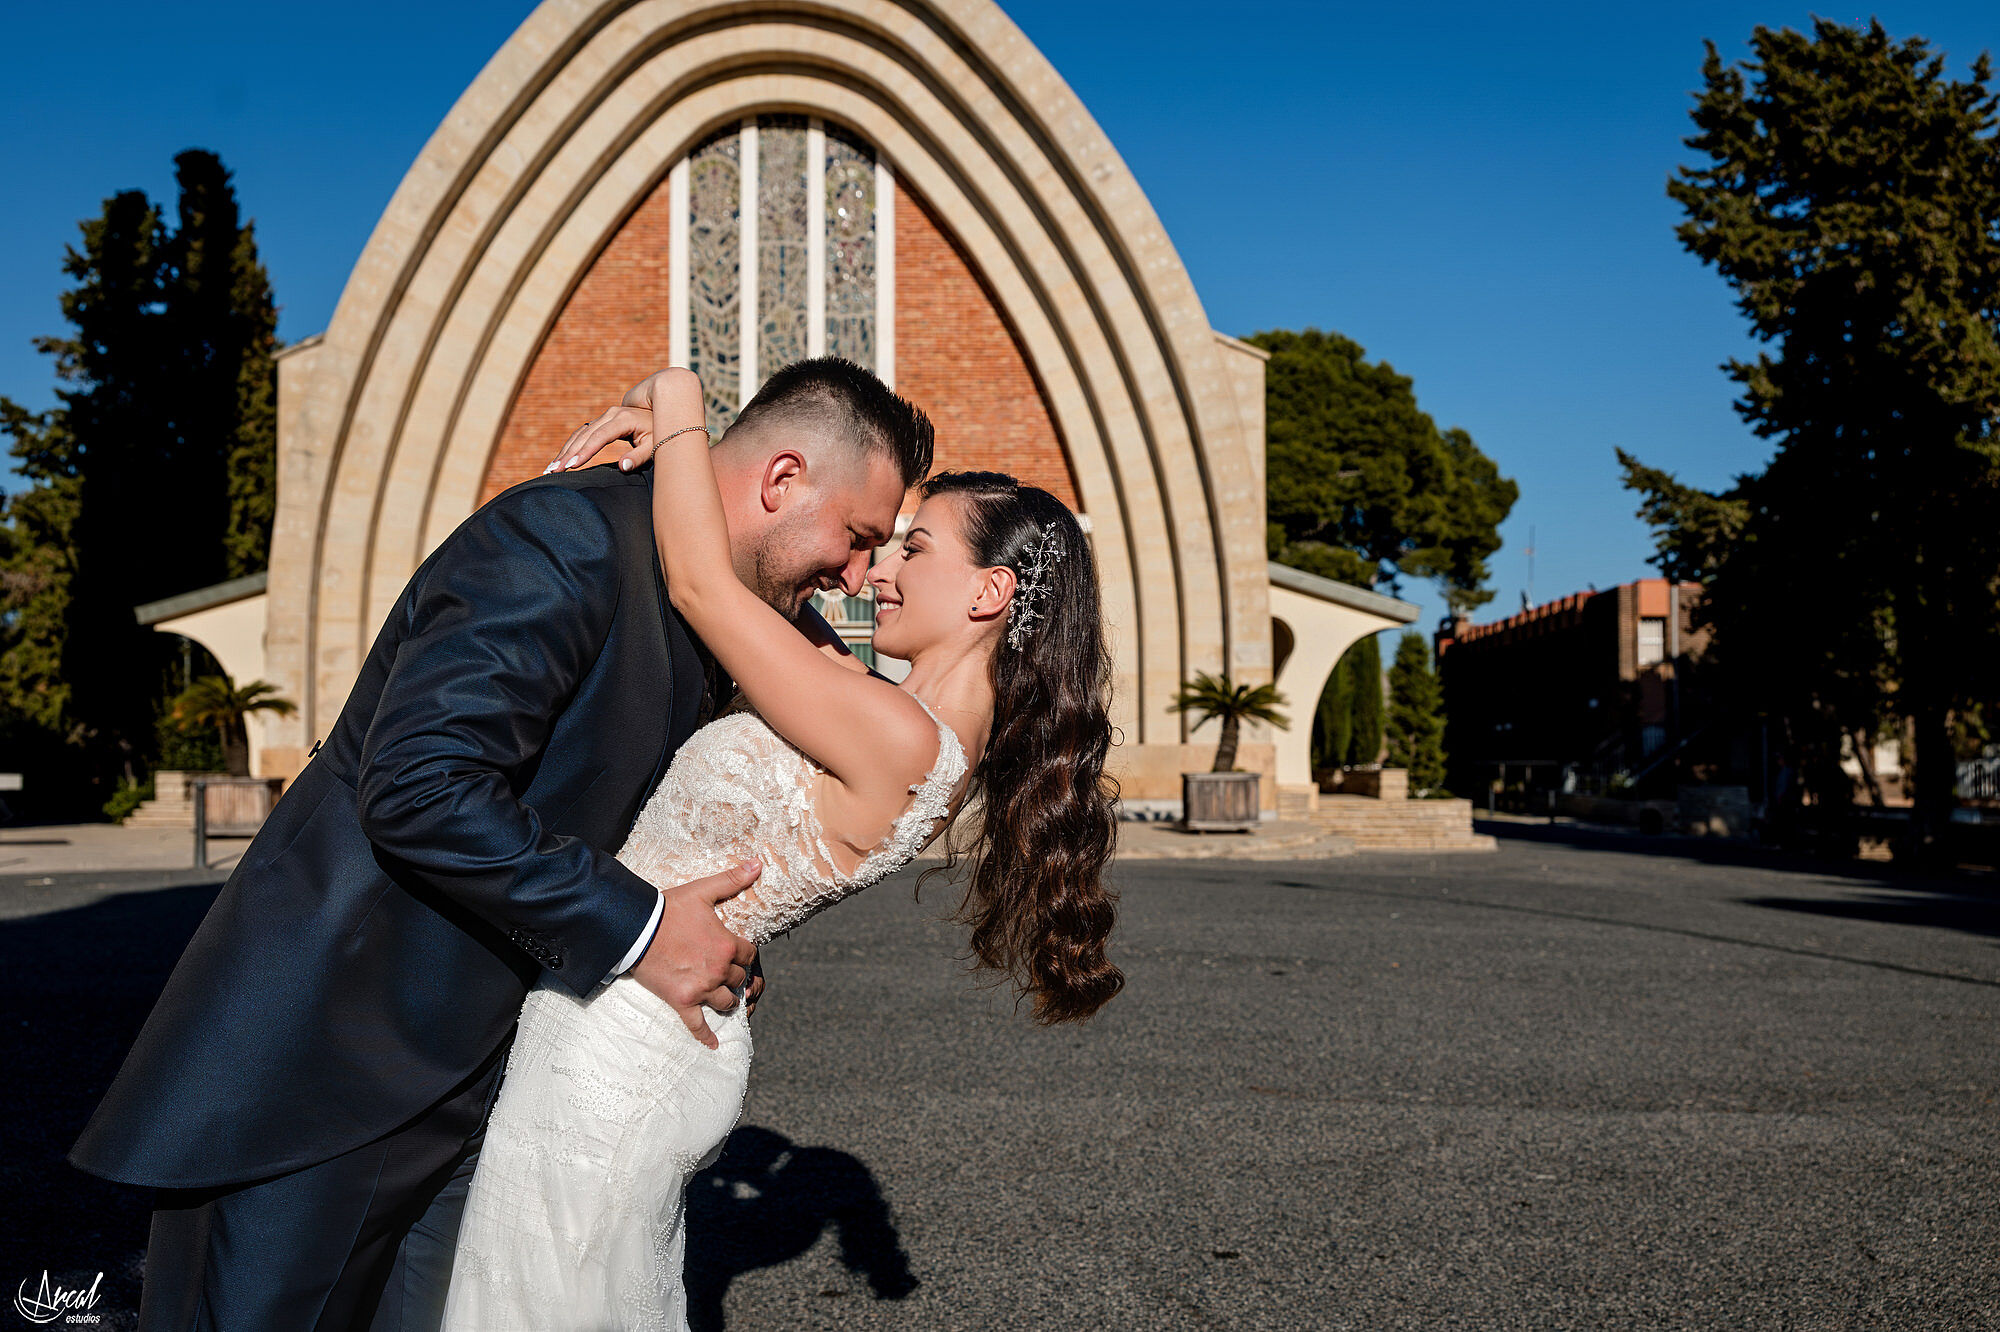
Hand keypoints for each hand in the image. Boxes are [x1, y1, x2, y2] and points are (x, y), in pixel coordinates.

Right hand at [547, 368, 703, 474]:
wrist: (664, 408)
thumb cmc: (662, 431)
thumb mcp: (655, 445)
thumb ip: (639, 457)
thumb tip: (622, 467)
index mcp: (622, 419)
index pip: (599, 437)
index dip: (585, 451)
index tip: (571, 465)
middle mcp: (611, 414)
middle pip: (584, 435)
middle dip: (568, 454)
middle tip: (553, 471)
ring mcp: (605, 416)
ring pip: (580, 434)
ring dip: (565, 451)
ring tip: (551, 469)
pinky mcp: (602, 421)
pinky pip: (583, 433)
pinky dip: (571, 446)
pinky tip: (561, 459)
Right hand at [629, 860, 761, 1048]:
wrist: (635, 928)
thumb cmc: (669, 908)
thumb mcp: (703, 890)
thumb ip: (733, 879)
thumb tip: (758, 863)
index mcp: (727, 944)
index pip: (750, 954)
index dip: (744, 953)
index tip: (737, 952)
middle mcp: (718, 969)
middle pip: (739, 980)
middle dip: (735, 975)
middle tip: (726, 972)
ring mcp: (701, 988)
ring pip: (726, 1003)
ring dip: (727, 1001)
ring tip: (724, 998)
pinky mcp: (682, 1001)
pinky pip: (697, 1025)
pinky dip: (706, 1036)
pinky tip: (714, 1045)